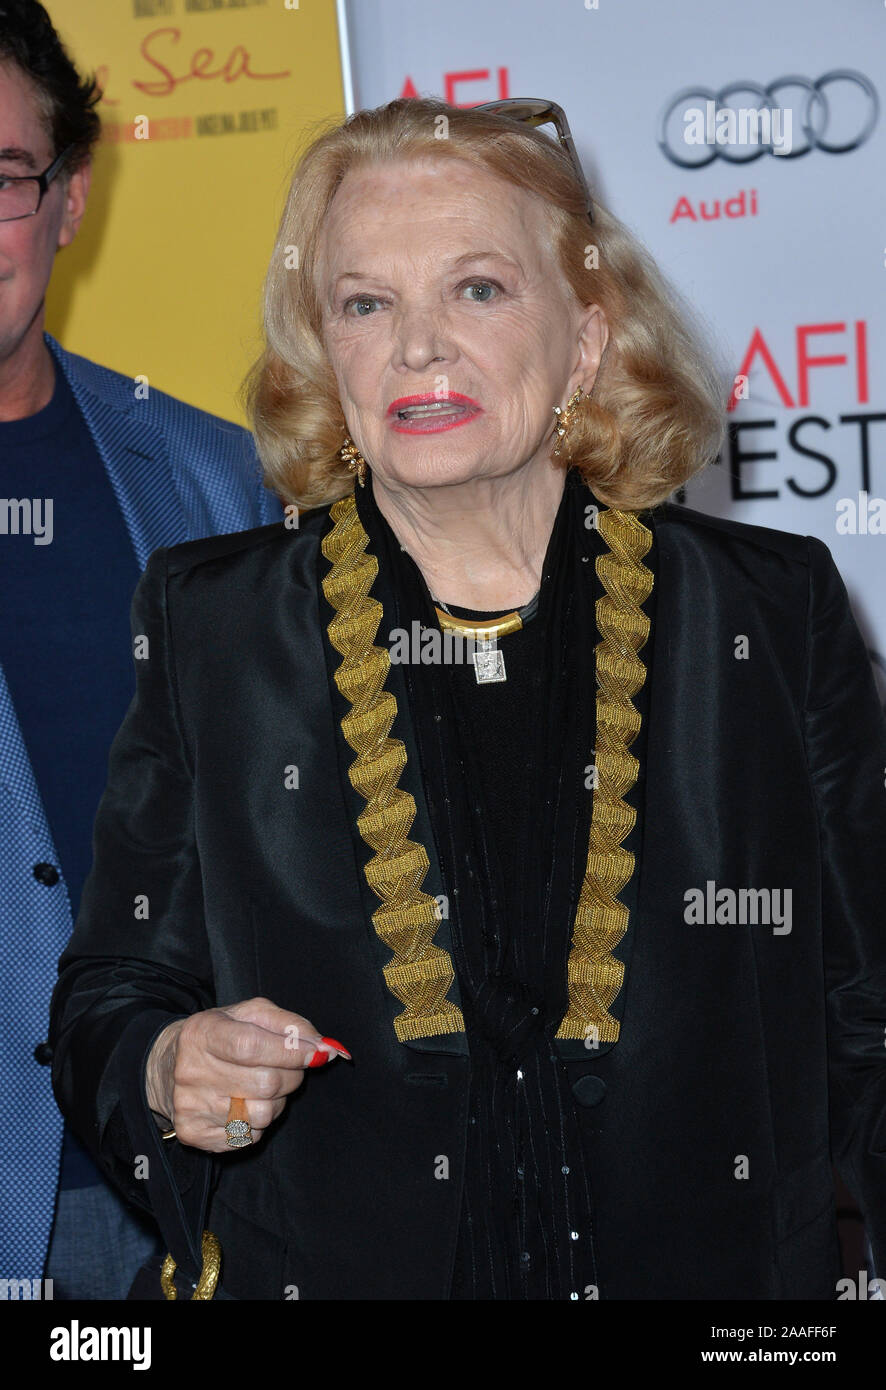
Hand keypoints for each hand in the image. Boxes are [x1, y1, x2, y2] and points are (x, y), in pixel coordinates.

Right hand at [144, 997, 348, 1152]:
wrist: (169, 1066)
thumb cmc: (221, 1036)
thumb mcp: (251, 1015)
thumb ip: (291, 1026)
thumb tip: (326, 1049)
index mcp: (202, 1033)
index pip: (252, 1046)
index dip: (291, 1052)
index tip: (317, 1054)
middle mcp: (190, 1071)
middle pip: (265, 1083)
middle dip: (291, 1077)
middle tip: (289, 1069)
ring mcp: (190, 1106)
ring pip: (261, 1115)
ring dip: (276, 1102)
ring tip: (262, 1088)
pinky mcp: (193, 1134)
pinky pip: (248, 1137)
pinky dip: (257, 1123)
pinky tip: (244, 1105)